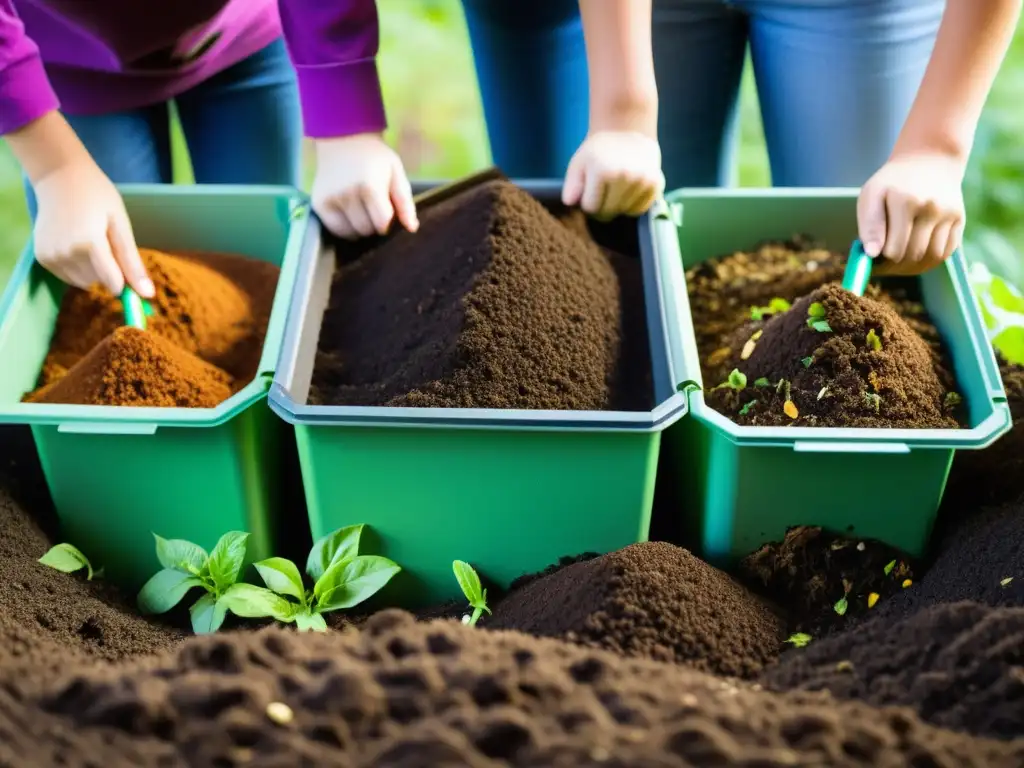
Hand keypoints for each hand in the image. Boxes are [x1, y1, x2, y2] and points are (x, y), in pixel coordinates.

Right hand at [32, 159, 151, 296]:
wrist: (59, 177)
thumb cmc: (97, 197)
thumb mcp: (121, 225)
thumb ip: (132, 262)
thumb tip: (148, 295)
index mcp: (89, 243)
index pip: (113, 283)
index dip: (125, 282)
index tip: (128, 272)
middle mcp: (66, 253)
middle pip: (99, 282)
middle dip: (108, 270)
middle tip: (105, 241)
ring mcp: (51, 256)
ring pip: (83, 282)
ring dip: (92, 270)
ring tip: (89, 240)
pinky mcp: (42, 257)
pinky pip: (68, 276)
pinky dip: (77, 267)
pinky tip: (75, 244)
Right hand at [312, 133, 417, 239]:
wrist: (344, 139)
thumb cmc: (375, 158)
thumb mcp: (396, 172)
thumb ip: (405, 202)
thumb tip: (412, 228)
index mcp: (369, 186)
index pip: (382, 223)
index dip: (388, 221)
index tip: (387, 211)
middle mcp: (347, 193)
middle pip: (367, 229)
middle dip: (374, 224)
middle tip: (373, 207)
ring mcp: (330, 199)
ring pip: (351, 233)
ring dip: (359, 228)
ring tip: (361, 210)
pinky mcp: (319, 203)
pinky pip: (335, 229)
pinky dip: (345, 227)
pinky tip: (350, 214)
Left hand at [562, 130, 664, 220]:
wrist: (626, 131)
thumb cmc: (599, 151)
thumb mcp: (578, 163)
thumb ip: (571, 185)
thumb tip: (569, 202)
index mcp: (602, 170)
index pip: (591, 207)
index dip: (588, 202)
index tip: (590, 190)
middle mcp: (624, 175)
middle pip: (608, 212)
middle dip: (602, 206)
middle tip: (602, 190)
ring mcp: (642, 179)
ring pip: (624, 212)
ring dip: (618, 205)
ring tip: (616, 186)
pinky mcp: (656, 183)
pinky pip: (639, 209)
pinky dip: (632, 205)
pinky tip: (628, 189)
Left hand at [857, 152, 966, 275]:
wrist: (929, 159)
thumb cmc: (893, 182)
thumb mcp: (872, 195)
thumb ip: (869, 225)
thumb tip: (872, 254)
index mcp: (905, 202)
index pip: (894, 250)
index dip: (882, 262)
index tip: (874, 261)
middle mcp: (931, 208)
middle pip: (914, 256)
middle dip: (896, 267)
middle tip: (885, 265)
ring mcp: (949, 214)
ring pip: (932, 258)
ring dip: (914, 267)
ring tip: (900, 262)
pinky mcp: (960, 219)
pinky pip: (946, 252)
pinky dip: (930, 260)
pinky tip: (917, 256)